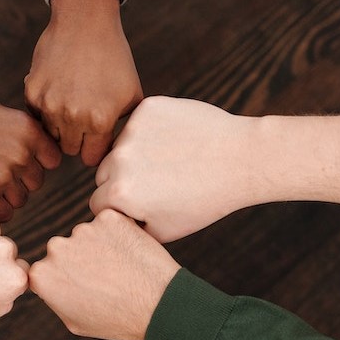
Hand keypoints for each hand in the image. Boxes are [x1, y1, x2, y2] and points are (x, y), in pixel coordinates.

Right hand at [0, 89, 60, 221]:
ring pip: (19, 201)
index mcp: (27, 128)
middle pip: (35, 182)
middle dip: (17, 181)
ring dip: (3, 197)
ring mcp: (3, 174)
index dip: (35, 163)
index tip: (14, 162)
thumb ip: (18, 131)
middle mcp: (21, 151)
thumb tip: (38, 149)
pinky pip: (2, 215)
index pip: (52, 160)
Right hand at [25, 0, 142, 166]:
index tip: (97, 137)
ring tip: (71, 103)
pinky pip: (36, 116)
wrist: (85, 22)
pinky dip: (45, 109)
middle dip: (78, 139)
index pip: (91, 158)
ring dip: (60, 126)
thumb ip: (127, 126)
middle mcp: (73, 117)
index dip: (95, 148)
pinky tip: (58, 89)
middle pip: (70, 150)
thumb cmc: (114, 57)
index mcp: (100, 121)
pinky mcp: (32, 92)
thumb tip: (120, 151)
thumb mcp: (132, 94)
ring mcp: (49, 105)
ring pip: (51, 136)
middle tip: (84, 118)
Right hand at [29, 209, 179, 339]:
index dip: (65, 279)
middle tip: (105, 277)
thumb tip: (49, 281)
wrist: (158, 304)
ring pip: (87, 235)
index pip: (45, 270)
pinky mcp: (108, 218)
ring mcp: (83, 230)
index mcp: (42, 275)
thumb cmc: (118, 319)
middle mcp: (56, 248)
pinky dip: (118, 233)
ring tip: (121, 268)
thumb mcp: (74, 321)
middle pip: (64, 249)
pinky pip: (108, 223)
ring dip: (100, 245)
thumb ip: (54, 296)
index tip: (82, 286)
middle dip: (79, 259)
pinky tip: (130, 253)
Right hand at [91, 96, 260, 241]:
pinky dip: (151, 132)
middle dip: (122, 180)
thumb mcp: (165, 231)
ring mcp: (133, 130)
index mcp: (120, 193)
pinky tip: (176, 142)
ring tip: (170, 162)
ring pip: (118, 147)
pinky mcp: (148, 108)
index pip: (98, 202)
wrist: (241, 159)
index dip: (119, 207)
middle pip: (104, 173)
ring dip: (134, 155)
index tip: (144, 204)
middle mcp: (120, 160)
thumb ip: (129, 228)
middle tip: (157, 184)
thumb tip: (111, 220)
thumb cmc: (206, 200)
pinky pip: (137, 123)